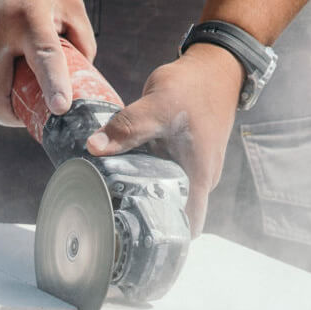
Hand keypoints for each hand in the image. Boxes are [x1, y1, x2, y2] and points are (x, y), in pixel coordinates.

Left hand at [86, 46, 244, 235]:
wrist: (216, 65)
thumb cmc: (195, 87)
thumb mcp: (156, 106)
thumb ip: (126, 129)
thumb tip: (94, 147)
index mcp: (199, 177)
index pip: (188, 226)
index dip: (168, 240)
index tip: (140, 243)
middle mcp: (202, 179)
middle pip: (177, 214)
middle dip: (149, 220)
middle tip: (116, 221)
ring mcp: (197, 168)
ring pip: (172, 195)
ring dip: (149, 198)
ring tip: (116, 201)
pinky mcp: (189, 157)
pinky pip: (170, 177)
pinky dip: (152, 179)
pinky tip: (128, 175)